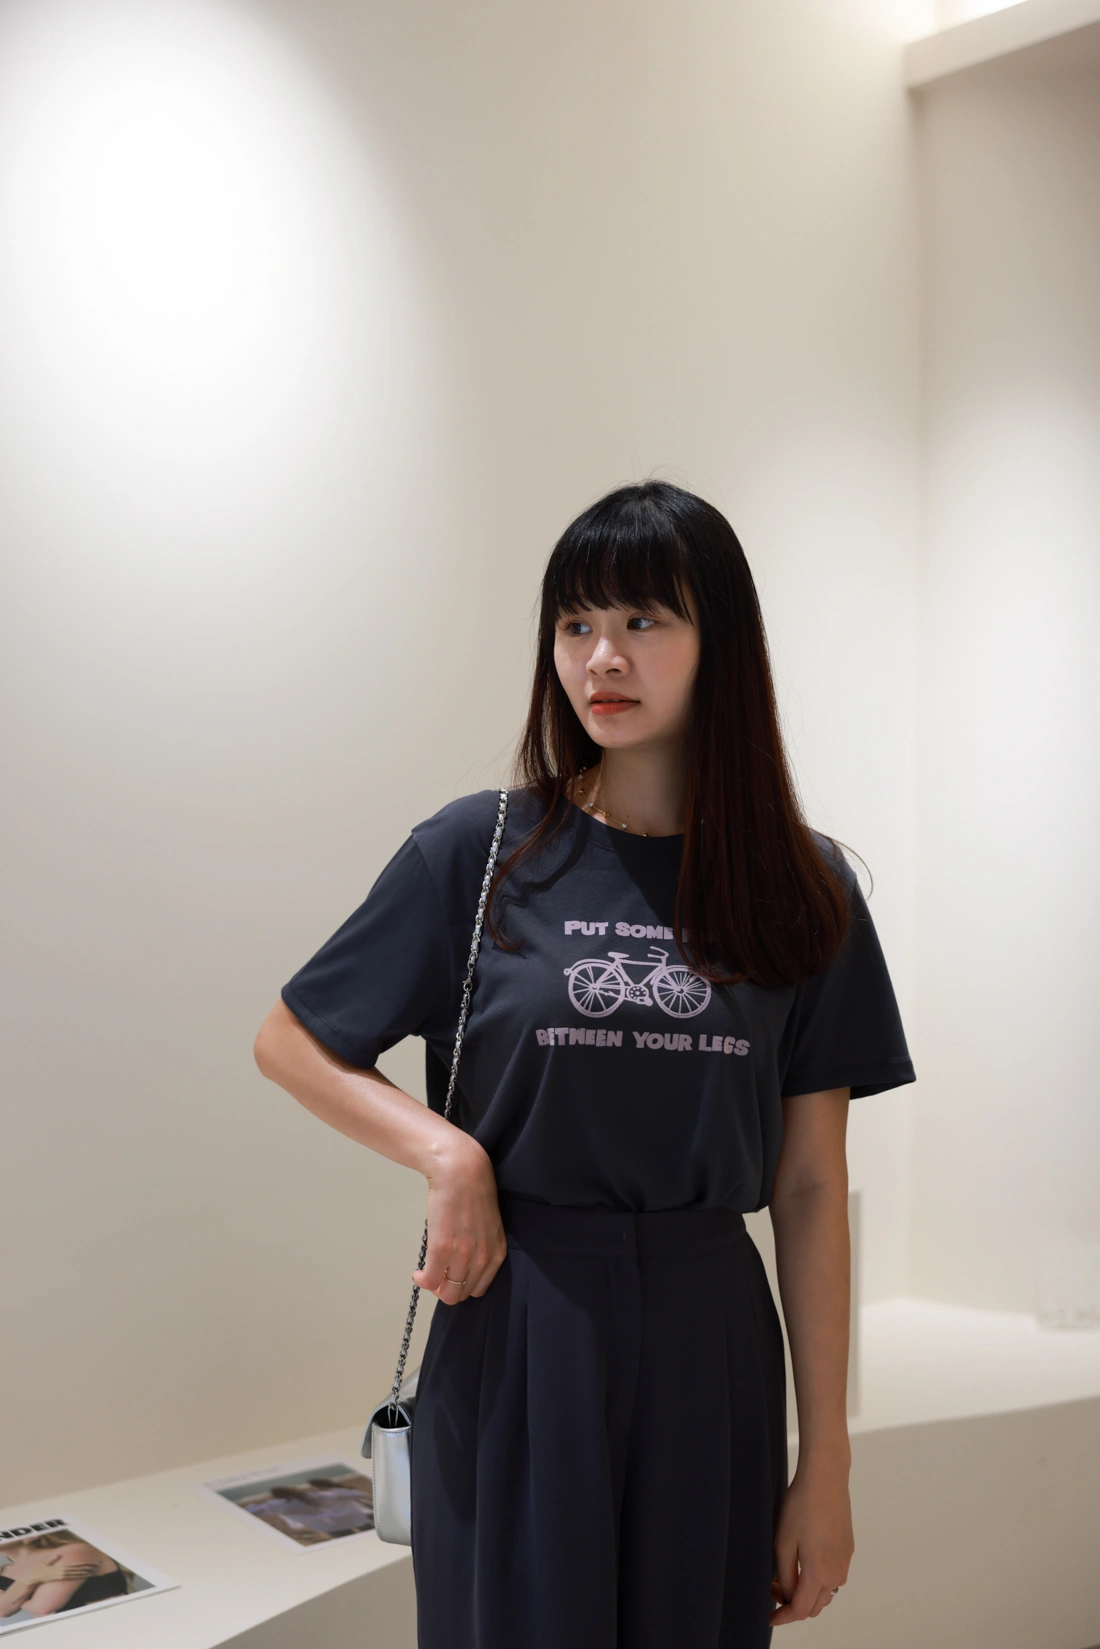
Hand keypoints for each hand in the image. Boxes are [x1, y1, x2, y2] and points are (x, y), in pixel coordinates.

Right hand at [16, 1559, 97, 1586]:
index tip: (93, 1562)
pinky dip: (79, 1576)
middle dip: (89, 1567)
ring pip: (76, 1575)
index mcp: (61, 1568)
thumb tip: (59, 1554)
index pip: (76, 1566)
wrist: (32, 1581)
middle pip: (78, 1570)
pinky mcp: (60, 1580)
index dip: (85, 1564)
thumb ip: (53, 1558)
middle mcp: (63, 1573)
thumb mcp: (46, 1562)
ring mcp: (62, 1578)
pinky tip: (85, 1575)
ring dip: (86, 1572)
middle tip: (98, 1564)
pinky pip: (71, 1579)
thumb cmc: (39, 1570)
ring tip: (95, 1569)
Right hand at [413, 1137, 506, 1304]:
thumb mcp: (488, 1225)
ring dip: (434, 1287)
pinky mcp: (442, 1248)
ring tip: (426, 1274)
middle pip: (462, 1294)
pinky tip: (418, 1273)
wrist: (461, 1170)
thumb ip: (481, 1246)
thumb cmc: (473, 1191)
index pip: (478, 1289)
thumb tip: (462, 1264)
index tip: (450, 1278)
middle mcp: (483, 1258)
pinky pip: (431, 1280)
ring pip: (447, 1293)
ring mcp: (463, 1255)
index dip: (461, 1287)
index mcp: (496, 1253)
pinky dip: (422, 1281)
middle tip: (436, 1277)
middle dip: (447, 1290)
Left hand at [770, 1457, 852, 1624]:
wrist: (826, 1478)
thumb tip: (786, 1594)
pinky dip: (818, 1580)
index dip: (783, 1618)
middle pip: (814, 1606)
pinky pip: (833, 1577)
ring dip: (806, 1592)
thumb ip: (785, 1574)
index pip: (800, 1610)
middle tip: (772, 1586)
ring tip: (785, 1574)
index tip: (770, 1617)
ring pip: (825, 1593)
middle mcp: (836, 1572)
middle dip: (791, 1604)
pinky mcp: (848, 1550)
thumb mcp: (783, 1541)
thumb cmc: (801, 1505)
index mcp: (818, 1573)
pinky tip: (804, 1562)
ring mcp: (845, 1561)